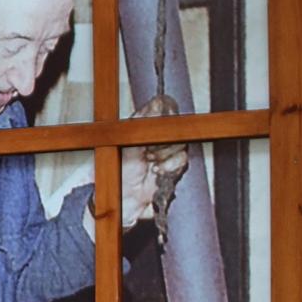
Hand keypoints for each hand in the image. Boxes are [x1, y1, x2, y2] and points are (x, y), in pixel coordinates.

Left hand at [121, 96, 187, 228]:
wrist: (124, 197)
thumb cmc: (118, 172)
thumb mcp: (127, 145)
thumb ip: (143, 126)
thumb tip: (157, 106)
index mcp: (143, 123)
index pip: (163, 104)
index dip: (164, 111)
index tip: (159, 122)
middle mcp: (157, 134)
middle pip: (175, 124)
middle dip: (163, 139)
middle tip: (148, 150)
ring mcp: (167, 149)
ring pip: (180, 141)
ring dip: (164, 154)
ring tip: (150, 161)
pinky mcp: (174, 164)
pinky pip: (182, 158)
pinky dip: (169, 165)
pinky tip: (157, 170)